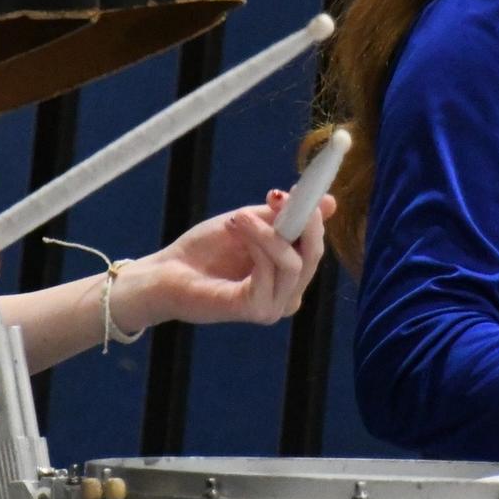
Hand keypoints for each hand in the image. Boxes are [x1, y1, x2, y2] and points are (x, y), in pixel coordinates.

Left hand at [111, 192, 335, 331]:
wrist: (166, 273)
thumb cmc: (206, 249)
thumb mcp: (252, 224)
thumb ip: (287, 216)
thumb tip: (331, 202)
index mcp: (289, 275)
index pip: (315, 245)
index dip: (312, 215)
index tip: (300, 188)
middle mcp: (288, 294)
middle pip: (313, 255)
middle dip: (301, 220)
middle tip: (278, 195)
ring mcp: (275, 306)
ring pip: (293, 262)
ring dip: (266, 231)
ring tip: (237, 217)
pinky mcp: (258, 311)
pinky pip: (271, 271)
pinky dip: (256, 245)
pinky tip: (236, 232)